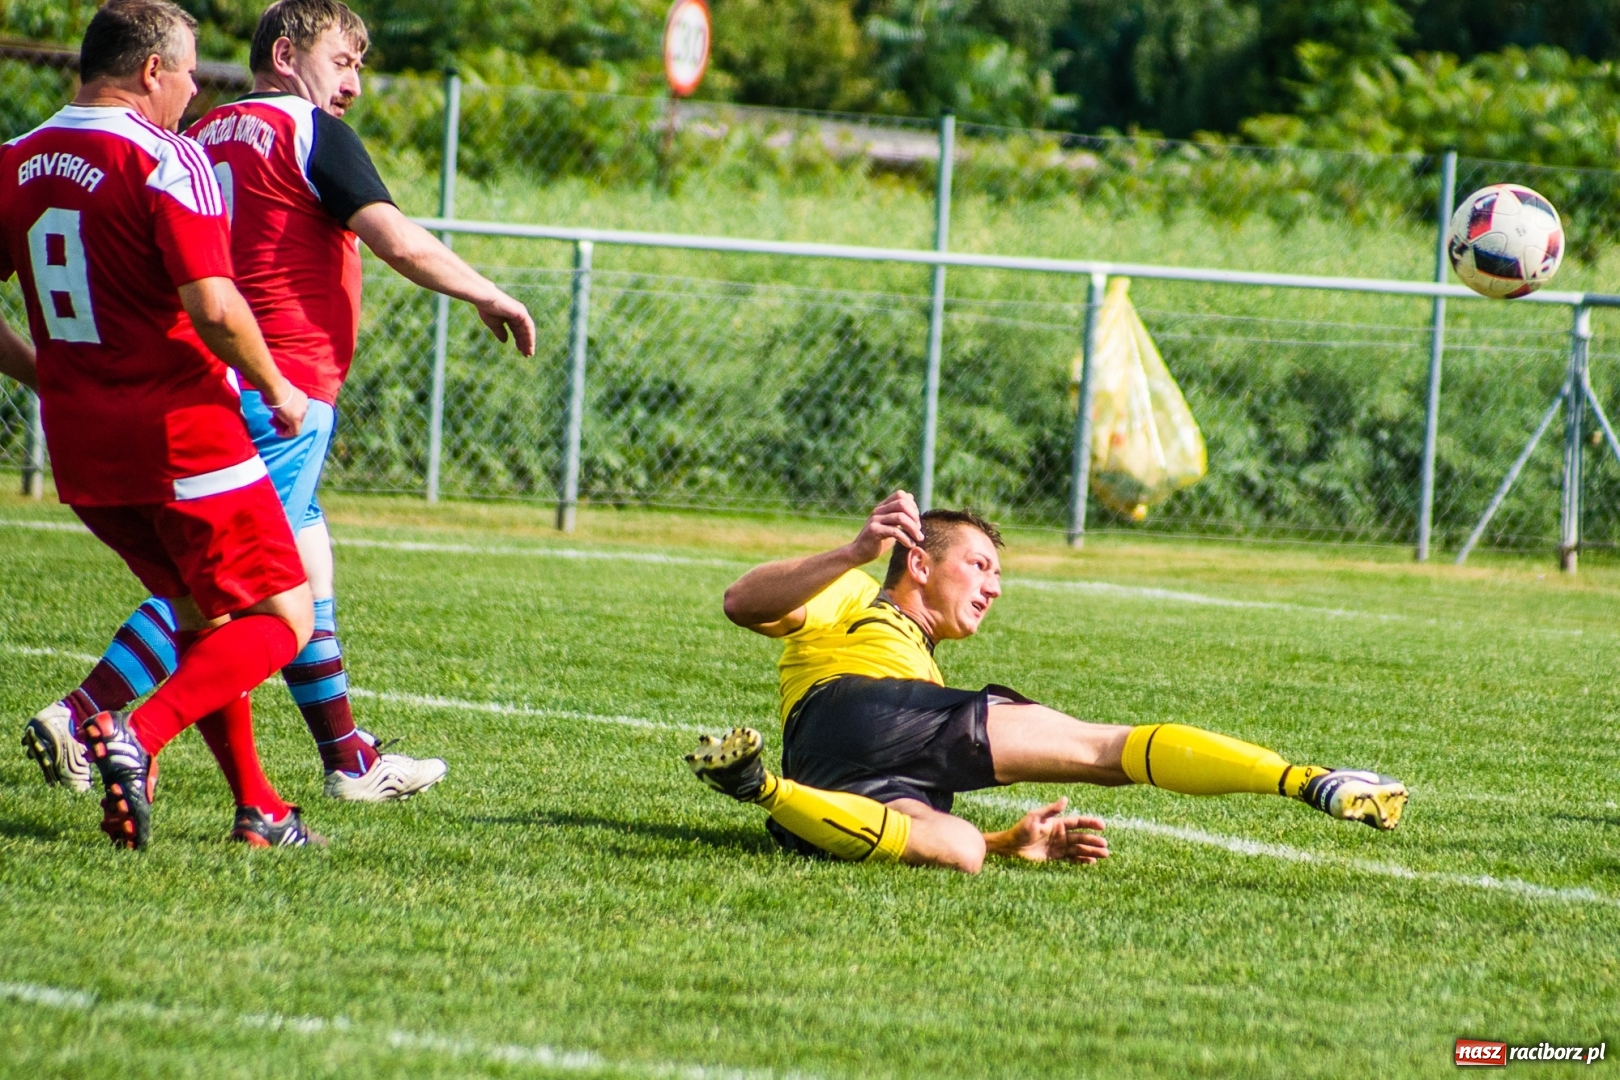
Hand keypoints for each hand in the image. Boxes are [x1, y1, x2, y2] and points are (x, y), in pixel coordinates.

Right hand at [266, 384, 308, 437]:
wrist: (275, 387)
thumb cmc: (274, 388)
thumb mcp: (280, 396)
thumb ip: (282, 403)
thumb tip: (277, 410)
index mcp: (302, 398)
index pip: (296, 410)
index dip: (286, 415)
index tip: (276, 416)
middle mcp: (305, 406)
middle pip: (296, 418)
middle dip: (284, 422)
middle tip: (273, 422)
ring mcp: (302, 414)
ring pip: (295, 425)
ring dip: (283, 427)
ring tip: (274, 425)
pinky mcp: (296, 420)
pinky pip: (295, 432)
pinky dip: (286, 434)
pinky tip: (278, 433)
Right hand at [476, 292, 536, 356]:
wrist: (485, 299)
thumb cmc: (487, 309)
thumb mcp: (494, 324)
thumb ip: (500, 332)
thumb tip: (505, 341)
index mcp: (512, 316)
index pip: (518, 331)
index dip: (520, 341)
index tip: (521, 351)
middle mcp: (518, 314)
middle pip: (524, 332)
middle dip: (525, 343)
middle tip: (527, 355)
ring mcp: (521, 313)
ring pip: (528, 331)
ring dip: (529, 342)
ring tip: (529, 353)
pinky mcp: (522, 313)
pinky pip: (528, 327)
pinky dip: (530, 336)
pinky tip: (529, 345)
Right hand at [846, 489, 923, 564]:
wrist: (859, 553)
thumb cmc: (878, 541)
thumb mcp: (890, 525)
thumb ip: (899, 514)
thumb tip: (911, 498)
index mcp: (883, 507)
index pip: (900, 495)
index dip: (912, 505)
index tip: (916, 521)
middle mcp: (878, 510)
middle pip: (902, 503)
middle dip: (914, 517)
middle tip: (918, 531)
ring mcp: (875, 520)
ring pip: (900, 517)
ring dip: (913, 529)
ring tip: (918, 539)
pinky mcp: (874, 531)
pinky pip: (895, 531)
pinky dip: (906, 539)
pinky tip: (910, 545)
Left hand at [989, 798, 1108, 864]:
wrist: (1010, 848)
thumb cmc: (1020, 830)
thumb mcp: (1034, 817)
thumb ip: (1051, 810)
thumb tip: (1066, 799)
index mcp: (1057, 823)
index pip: (1078, 822)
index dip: (1090, 823)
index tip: (1102, 826)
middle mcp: (1060, 834)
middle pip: (1081, 837)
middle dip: (1094, 841)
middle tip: (1105, 846)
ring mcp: (1058, 846)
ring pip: (1079, 848)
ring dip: (1091, 851)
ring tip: (1104, 855)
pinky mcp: (1055, 857)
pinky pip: (1071, 858)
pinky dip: (1082, 860)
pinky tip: (1091, 862)